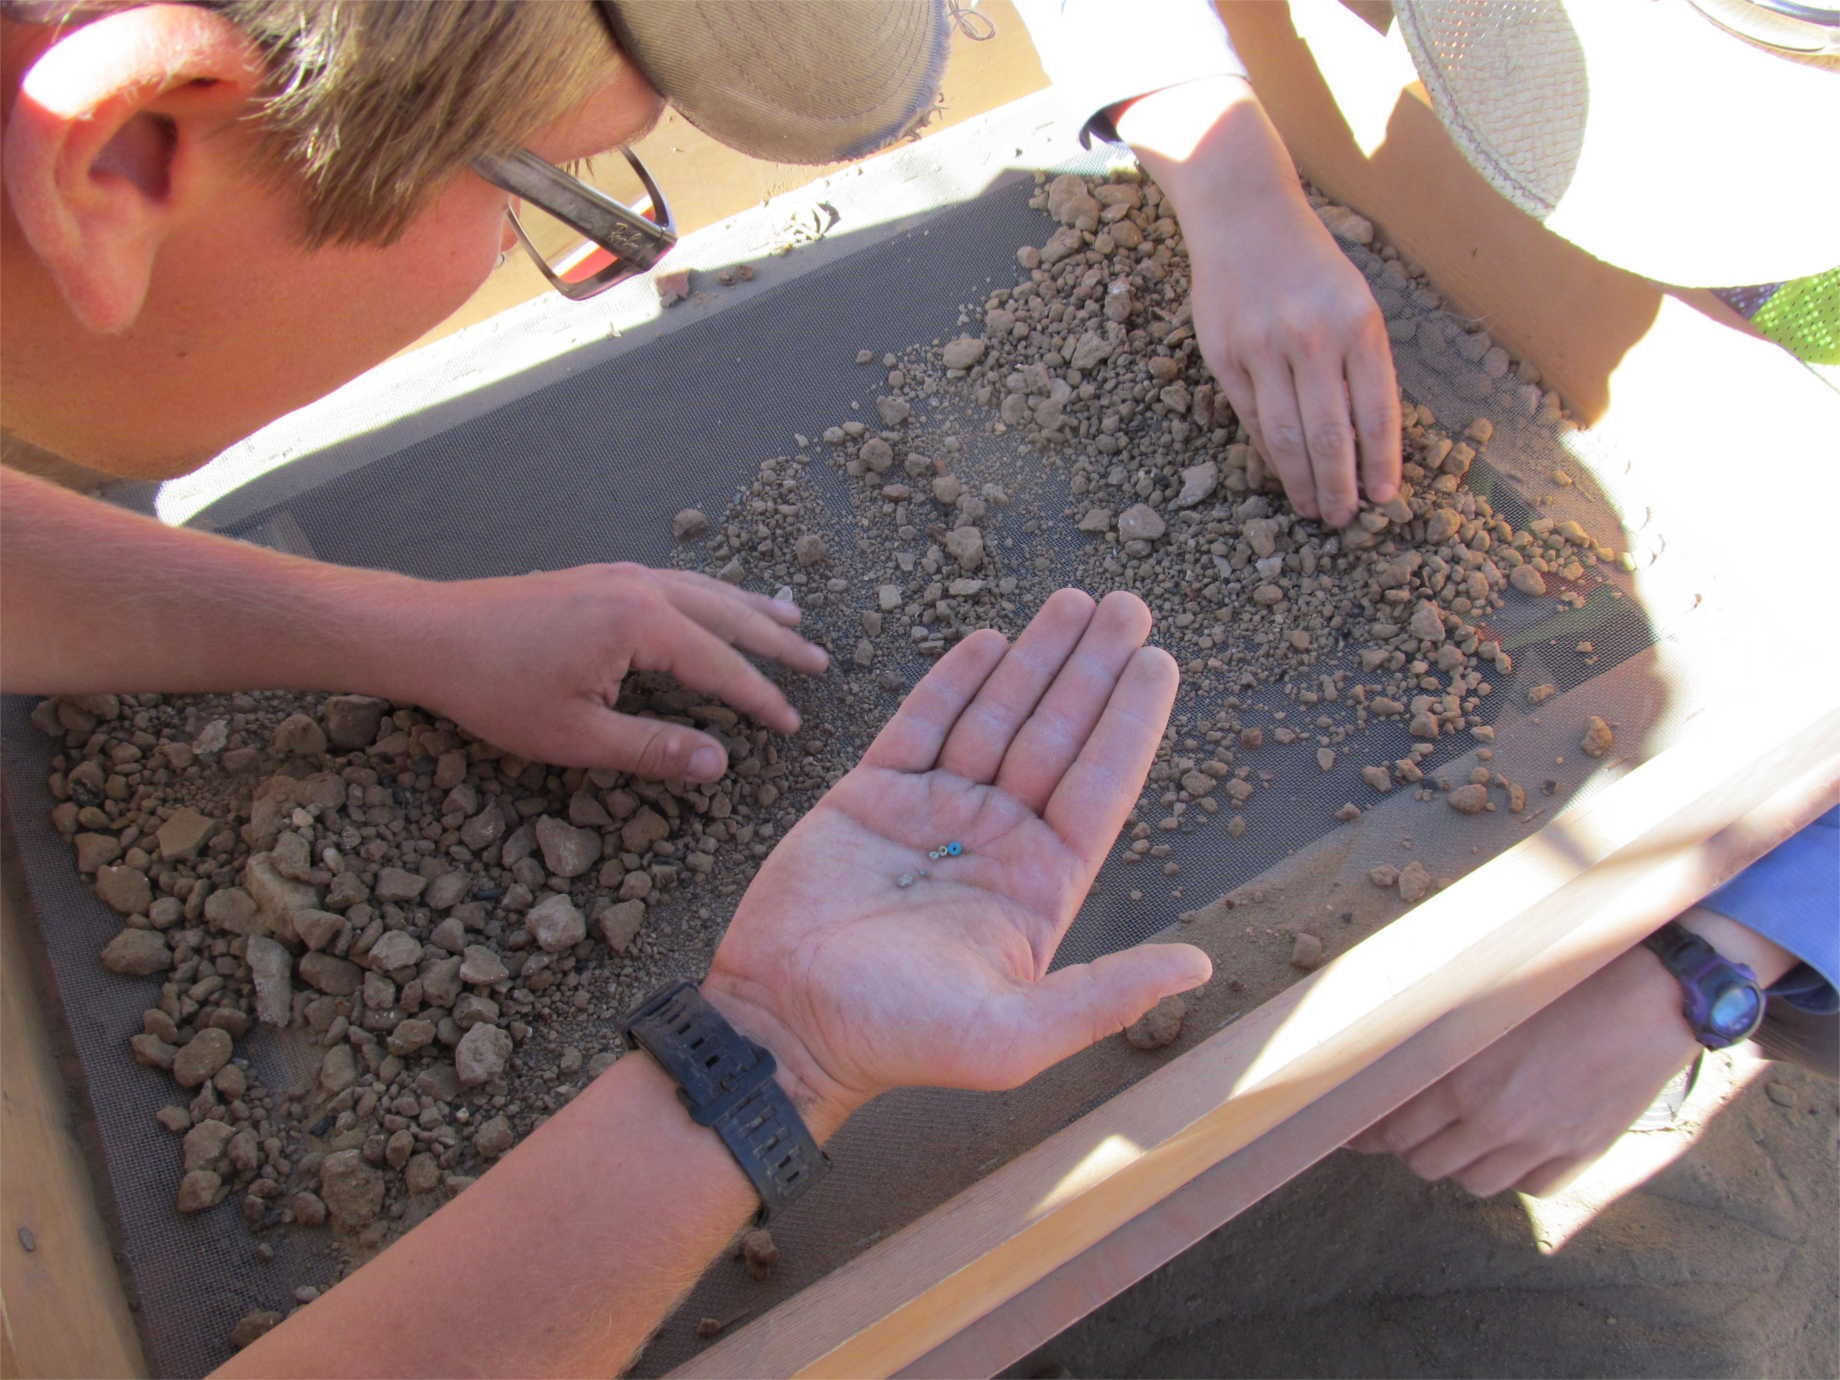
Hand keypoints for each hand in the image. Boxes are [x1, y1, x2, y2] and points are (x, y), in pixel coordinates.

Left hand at [402, 563, 828, 781]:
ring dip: (750, 607)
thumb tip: (720, 765)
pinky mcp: (600, 576)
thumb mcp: (576, 735)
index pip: (721, 665)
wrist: (431, 634)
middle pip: (728, 614)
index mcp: (640, 623)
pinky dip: (711, 595)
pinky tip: (716, 604)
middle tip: (820, 660)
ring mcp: (619, 575)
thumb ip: (653, 748)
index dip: (760, 698)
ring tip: (790, 617)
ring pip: (705, 590)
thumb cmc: (496, 688)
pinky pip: (676, 581)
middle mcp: (639, 587)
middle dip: (776, 639)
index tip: (793, 723)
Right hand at [702, 589, 1212, 1126]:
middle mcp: (994, 839)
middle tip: (1128, 605)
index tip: (1160, 661)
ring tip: (1073, 601)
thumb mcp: (1014, 1037)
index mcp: (1037, 885)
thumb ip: (1107, 995)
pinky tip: (991, 639)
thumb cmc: (898, 1041)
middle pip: (1056, 736)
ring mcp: (933, 812)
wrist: (780, 1026)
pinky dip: (954, 679)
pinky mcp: (870, 796)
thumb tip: (1202, 967)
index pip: (1099, 787)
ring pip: (996, 717)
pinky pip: (922, 723)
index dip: (1129, 722)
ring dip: (1034, 659)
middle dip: (1092, 668)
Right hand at [1120, 77, 1399, 527]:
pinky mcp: (1225, 355)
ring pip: (1286, 436)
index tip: (1384, 499)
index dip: (1381, 463)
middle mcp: (1312, 338)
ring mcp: (1263, 348)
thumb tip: (1368, 440)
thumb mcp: (1355, 301)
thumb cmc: (1311, 263)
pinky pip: (1252, 418)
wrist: (1245, 214)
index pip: (1376, 412)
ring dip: (1302, 482)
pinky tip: (1282, 472)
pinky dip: (1270, 452)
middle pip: (1329, 435)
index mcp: (1358, 324)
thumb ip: (1363, 364)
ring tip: (1313, 509)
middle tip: (1344, 520)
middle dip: (1339, 486)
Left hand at [1345, 945, 1701, 1196]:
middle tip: (1413, 1132)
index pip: (1394, 1127)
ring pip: (1474, 1182)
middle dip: (1412, 1148)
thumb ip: (1438, 1035)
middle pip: (1426, 1162)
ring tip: (1464, 1138)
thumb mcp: (1483, 1001)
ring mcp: (1540, 1142)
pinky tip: (1514, 1148)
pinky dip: (1515, 1174)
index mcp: (1461, 1076)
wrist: (1647, 997)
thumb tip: (1388, 1047)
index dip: (1372, 1132)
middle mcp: (1495, 1118)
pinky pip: (1530, 1188)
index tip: (1359, 1132)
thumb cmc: (1560, 984)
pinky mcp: (1580, 1154)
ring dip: (1461, 1164)